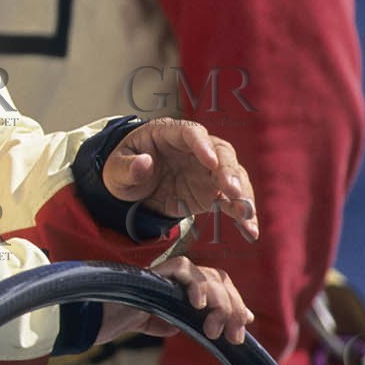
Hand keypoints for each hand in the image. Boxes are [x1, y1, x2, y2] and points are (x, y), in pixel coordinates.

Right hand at [94, 256, 253, 345]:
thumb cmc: (126, 319)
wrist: (98, 319)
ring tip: (214, 330)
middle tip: (234, 336)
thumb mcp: (161, 325)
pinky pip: (181, 268)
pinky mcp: (154, 273)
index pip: (218, 284)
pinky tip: (198, 305)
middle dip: (232, 307)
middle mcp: (178, 276)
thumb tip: (202, 325)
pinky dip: (195, 284)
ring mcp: (167, 273)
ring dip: (219, 303)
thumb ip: (182, 323)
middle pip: (219, 279)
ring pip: (207, 276)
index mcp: (182, 286)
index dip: (236, 300)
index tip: (245, 322)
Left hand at [102, 118, 259, 239]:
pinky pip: (231, 202)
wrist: (131, 190)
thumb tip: (144, 163)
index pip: (192, 133)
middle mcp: (195, 149)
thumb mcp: (115, 169)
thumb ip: (127, 167)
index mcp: (169, 134)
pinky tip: (250, 231)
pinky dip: (242, 216)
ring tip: (246, 214)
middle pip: (221, 153)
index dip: (203, 146)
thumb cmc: (123, 170)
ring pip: (233, 176)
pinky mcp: (211, 192)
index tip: (211, 162)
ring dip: (242, 194)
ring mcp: (206, 171)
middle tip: (231, 190)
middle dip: (229, 170)